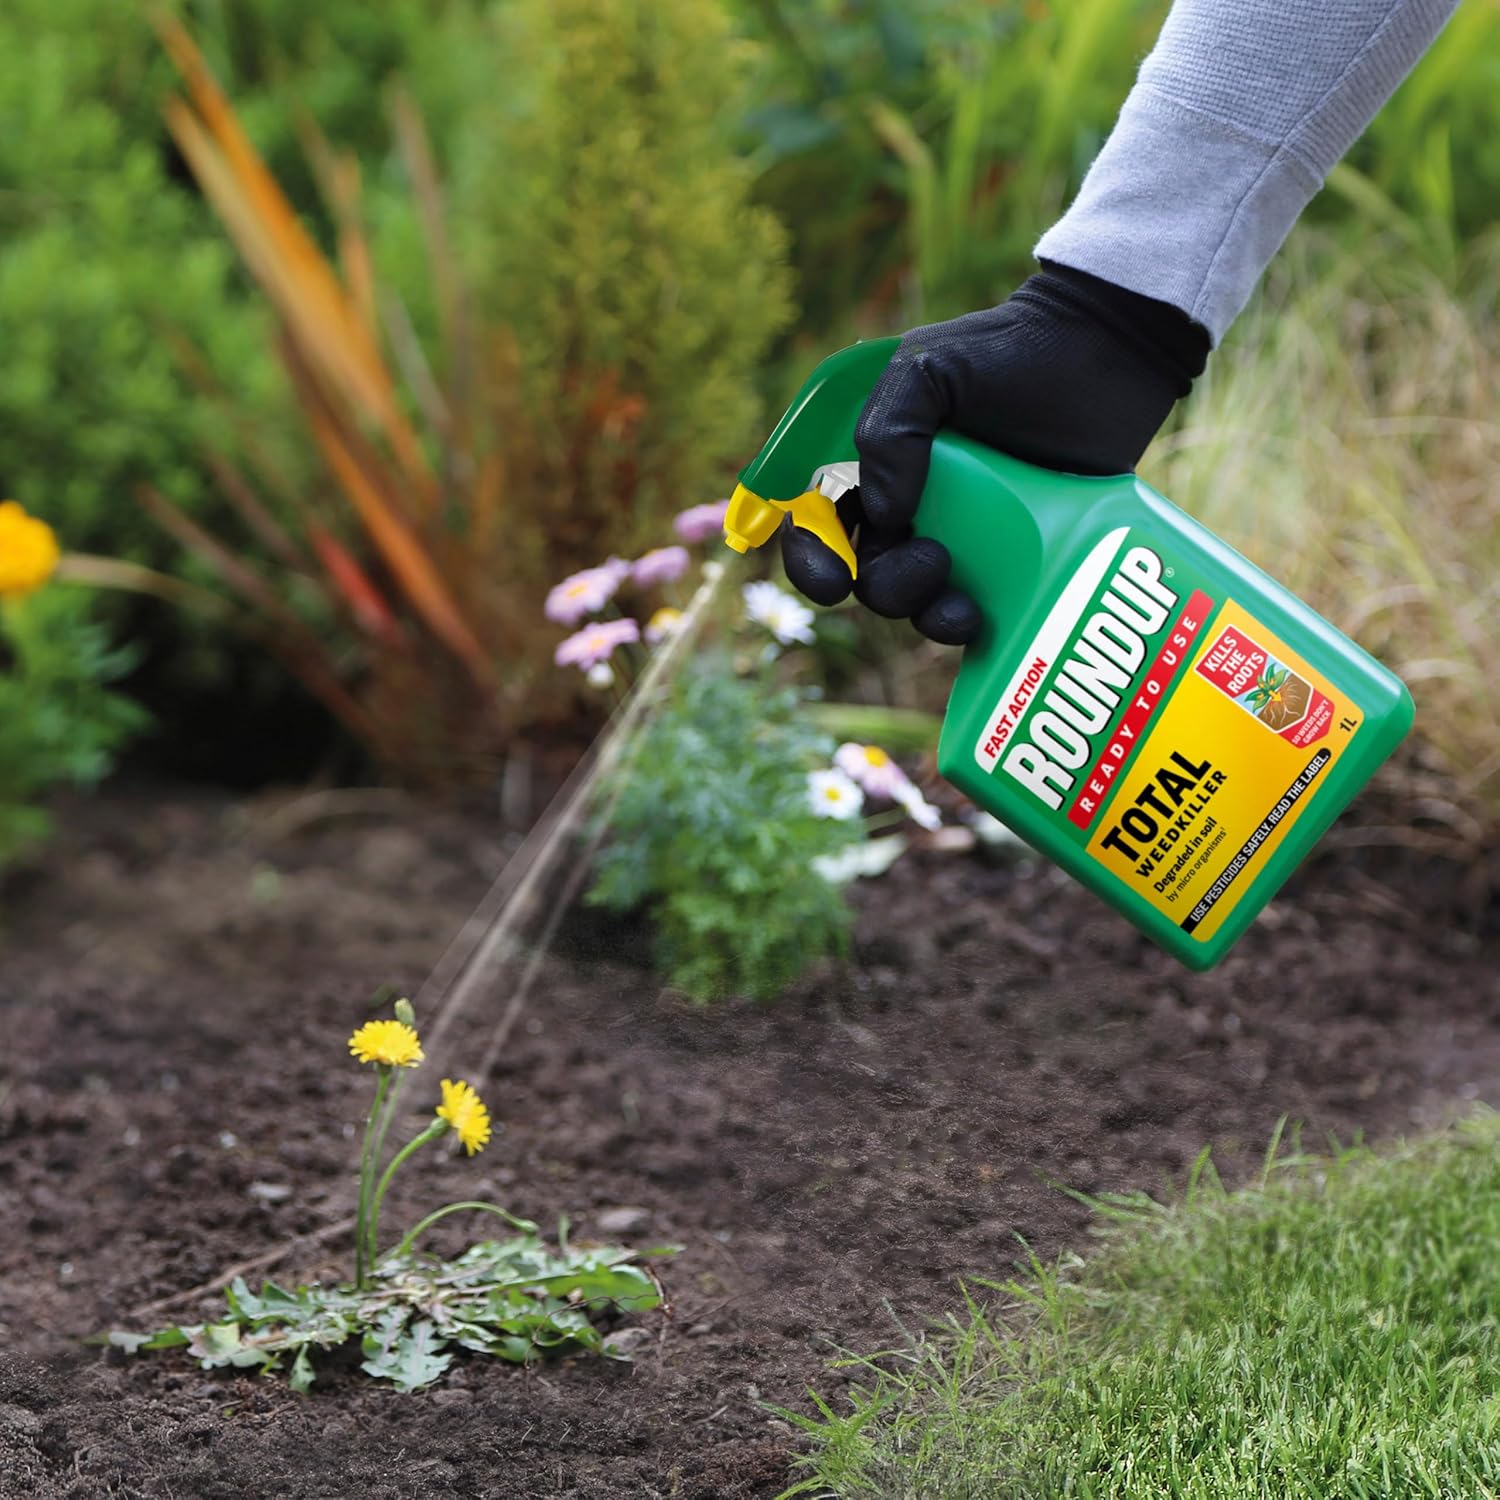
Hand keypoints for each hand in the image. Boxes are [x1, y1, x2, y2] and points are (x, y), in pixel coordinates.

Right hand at [781, 262, 1209, 644]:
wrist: (1108, 356)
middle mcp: (912, 505)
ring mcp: (962, 537)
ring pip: (916, 602)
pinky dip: (963, 626)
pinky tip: (980, 618)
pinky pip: (971, 612)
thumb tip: (884, 516)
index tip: (832, 581)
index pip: (820, 522)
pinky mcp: (1011, 560)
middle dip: (884, 585)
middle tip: (932, 559)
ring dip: (924, 612)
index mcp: (877, 462)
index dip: (812, 558)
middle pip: (867, 574)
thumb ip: (888, 430)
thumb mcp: (929, 369)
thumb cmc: (1013, 353)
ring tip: (962, 602)